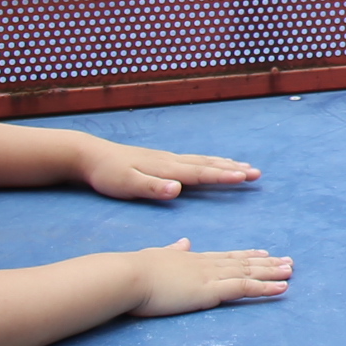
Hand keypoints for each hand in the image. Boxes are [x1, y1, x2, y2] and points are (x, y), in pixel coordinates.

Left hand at [70, 137, 262, 203]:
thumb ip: (152, 188)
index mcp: (166, 169)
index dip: (223, 176)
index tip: (245, 177)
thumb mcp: (126, 184)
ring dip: (224, 164)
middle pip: (207, 165)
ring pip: (202, 161)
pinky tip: (211, 164)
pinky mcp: (160, 160)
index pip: (200, 173)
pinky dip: (209, 162)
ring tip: (244, 167)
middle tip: (256, 173)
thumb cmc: (107, 174)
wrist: (89, 155)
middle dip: (233, 169)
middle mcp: (170, 161)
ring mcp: (166, 159)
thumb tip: (177, 189)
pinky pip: (193, 161)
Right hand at [125, 239, 293, 314]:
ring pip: (249, 273)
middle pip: (243, 263)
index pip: (226, 257)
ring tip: (291, 270)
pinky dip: (265, 288)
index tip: (263, 253)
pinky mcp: (209, 291)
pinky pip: (245, 288)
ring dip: (272, 273)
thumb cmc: (135, 270)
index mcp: (192, 259)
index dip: (246, 256)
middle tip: (288, 262)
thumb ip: (172, 250)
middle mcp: (206, 265)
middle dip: (267, 263)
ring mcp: (210, 277)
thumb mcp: (157, 255)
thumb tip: (183, 242)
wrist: (128, 274)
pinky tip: (282, 287)